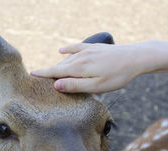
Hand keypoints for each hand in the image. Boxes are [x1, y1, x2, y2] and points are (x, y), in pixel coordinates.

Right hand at [31, 42, 158, 92]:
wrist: (136, 57)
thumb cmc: (117, 76)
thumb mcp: (97, 86)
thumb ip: (76, 86)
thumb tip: (56, 85)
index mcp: (79, 68)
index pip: (56, 72)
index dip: (43, 74)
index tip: (30, 74)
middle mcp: (80, 57)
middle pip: (60, 66)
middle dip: (49, 72)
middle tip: (37, 80)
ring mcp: (87, 51)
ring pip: (67, 59)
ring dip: (58, 65)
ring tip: (48, 72)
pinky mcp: (94, 48)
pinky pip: (76, 48)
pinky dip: (67, 50)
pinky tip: (61, 51)